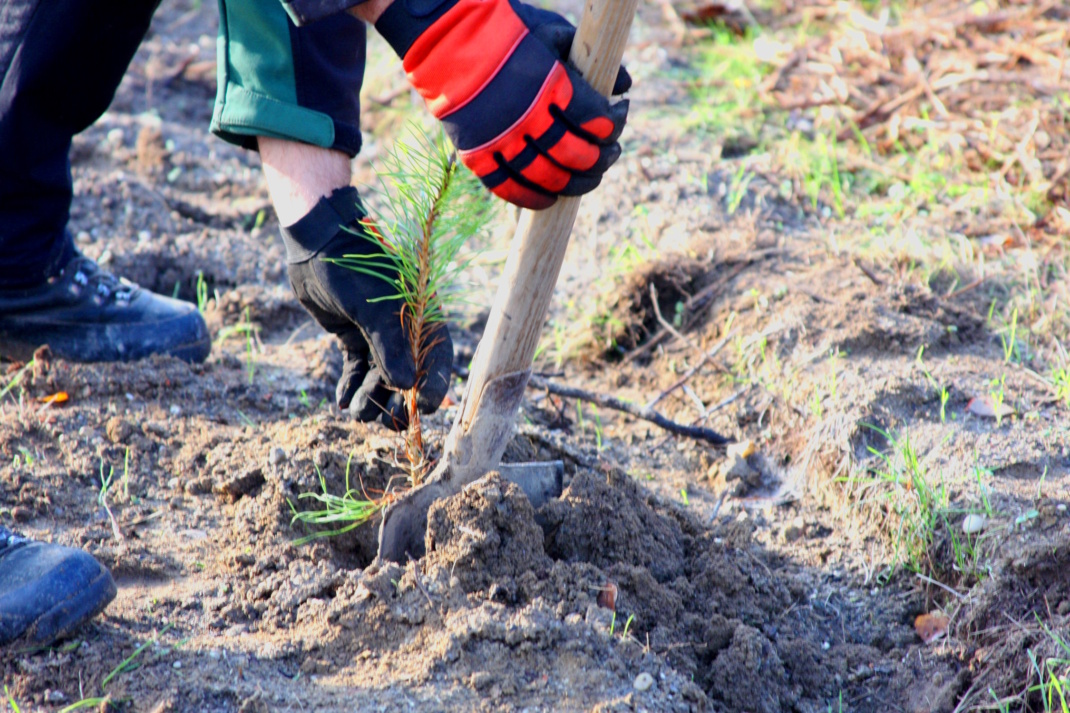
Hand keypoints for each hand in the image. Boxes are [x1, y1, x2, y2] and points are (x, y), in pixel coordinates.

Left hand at [283, 188, 452, 428]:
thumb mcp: (373, 309)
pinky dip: (351, 387)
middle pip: (409, 376)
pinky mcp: (355, 336)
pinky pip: (358, 370)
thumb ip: (389, 348)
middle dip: (399, 402)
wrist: (319, 241)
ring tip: (356, 411)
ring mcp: (379, 334)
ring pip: (381, 378)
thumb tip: (405, 387)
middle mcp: (405, 329)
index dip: (435, 386)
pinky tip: (342, 400)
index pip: (437, 359)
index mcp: (422, 317)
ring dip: (371, 398)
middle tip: (389, 423)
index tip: (424, 410)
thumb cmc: (355, 268)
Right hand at [375, 0, 630, 209]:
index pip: (596, 121)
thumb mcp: (552, 32)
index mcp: (550, 85)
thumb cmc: (505, 30)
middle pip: (577, 156)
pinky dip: (535, 199)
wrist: (444, 37)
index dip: (615, 124)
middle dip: (602, 159)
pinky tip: (552, 197)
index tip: (619, 116)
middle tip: (610, 154)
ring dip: (576, 184)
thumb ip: (589, 58)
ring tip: (588, 177)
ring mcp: (501, 141)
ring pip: (550, 179)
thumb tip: (625, 86)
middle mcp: (528, 118)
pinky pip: (511, 190)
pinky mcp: (478, 156)